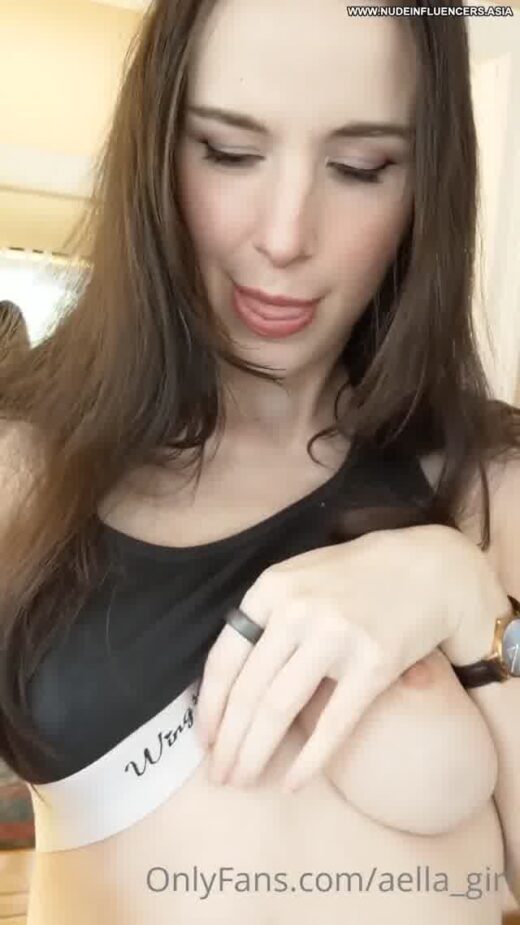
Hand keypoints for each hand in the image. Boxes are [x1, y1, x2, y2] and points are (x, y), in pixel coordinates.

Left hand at [195, 524, 499, 792]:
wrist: (427, 568)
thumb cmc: (354, 576)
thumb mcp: (297, 577)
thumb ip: (263, 617)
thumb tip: (224, 682)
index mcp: (270, 588)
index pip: (225, 659)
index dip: (209, 708)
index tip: (204, 741)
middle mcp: (296, 610)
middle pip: (248, 692)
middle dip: (227, 743)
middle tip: (218, 776)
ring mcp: (336, 637)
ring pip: (278, 709)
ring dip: (254, 754)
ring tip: (241, 781)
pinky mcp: (373, 664)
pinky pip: (333, 723)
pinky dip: (309, 760)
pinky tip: (292, 783)